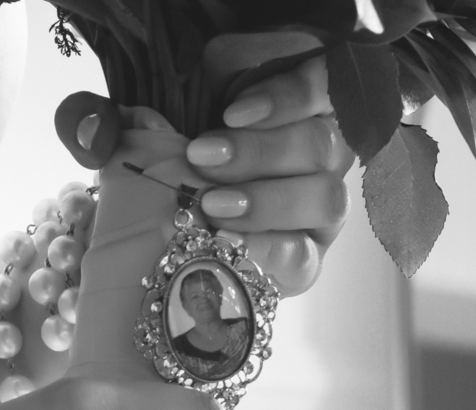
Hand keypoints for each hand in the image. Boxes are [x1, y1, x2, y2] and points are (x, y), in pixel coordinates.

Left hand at [185, 57, 352, 295]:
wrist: (184, 225)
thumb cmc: (193, 158)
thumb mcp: (185, 114)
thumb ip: (178, 102)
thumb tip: (148, 124)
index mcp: (307, 104)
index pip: (322, 84)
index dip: (286, 97)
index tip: (232, 114)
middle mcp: (327, 155)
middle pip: (320, 145)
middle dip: (259, 152)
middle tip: (202, 158)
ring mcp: (325, 209)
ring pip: (325, 198)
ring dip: (267, 200)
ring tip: (212, 205)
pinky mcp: (312, 259)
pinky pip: (304, 254)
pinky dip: (266, 246)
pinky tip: (228, 238)